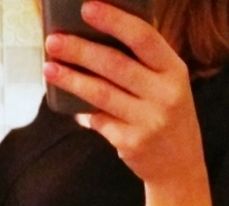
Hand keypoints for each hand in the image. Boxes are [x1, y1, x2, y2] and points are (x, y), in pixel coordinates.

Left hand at [44, 1, 205, 189]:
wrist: (180, 167)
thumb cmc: (167, 117)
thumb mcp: (168, 86)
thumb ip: (143, 65)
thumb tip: (93, 41)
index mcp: (174, 70)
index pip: (143, 37)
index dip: (113, 20)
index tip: (86, 8)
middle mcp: (165, 94)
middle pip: (115, 64)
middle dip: (80, 50)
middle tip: (53, 41)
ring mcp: (149, 120)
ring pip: (101, 94)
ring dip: (71, 80)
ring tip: (49, 69)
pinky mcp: (132, 143)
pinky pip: (99, 121)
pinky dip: (82, 112)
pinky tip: (69, 105)